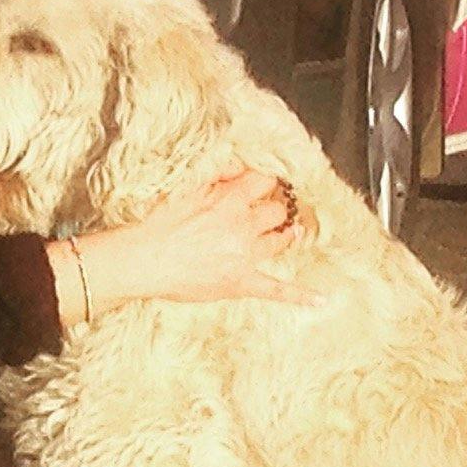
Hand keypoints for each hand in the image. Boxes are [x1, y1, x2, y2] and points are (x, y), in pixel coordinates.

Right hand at [70, 169, 318, 314]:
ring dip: (285, 234)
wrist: (145, 259)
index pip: (263, 181)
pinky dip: (300, 295)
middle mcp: (244, 226)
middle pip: (277, 210)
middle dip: (276, 207)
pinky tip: (320, 300)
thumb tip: (237, 166)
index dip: (266, 180)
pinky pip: (277, 289)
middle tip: (272, 208)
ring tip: (290, 232)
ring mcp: (246, 256)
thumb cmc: (159, 224)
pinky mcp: (242, 282)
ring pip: (280, 241)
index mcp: (231, 200)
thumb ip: (216, 174)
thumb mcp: (185, 187)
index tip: (264, 182)